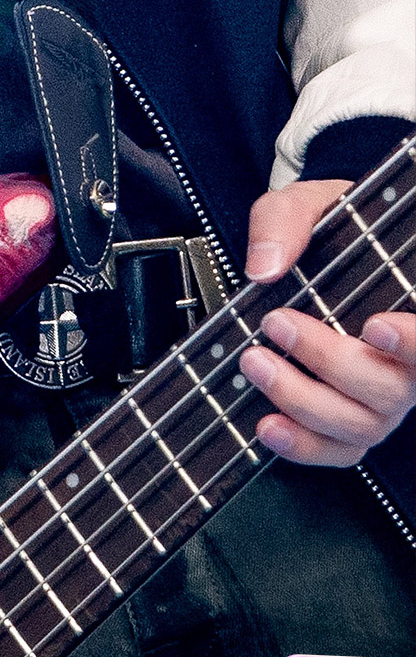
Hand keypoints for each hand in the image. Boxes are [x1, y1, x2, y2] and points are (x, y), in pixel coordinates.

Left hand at [239, 177, 415, 464]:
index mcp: (409, 306)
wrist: (317, 253)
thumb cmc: (328, 230)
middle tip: (276, 324)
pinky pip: (339, 451)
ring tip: (256, 362)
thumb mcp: (308, 205)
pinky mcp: (350, 419)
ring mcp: (381, 397)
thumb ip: (287, 222)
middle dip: (328, 360)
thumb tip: (265, 266)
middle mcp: (406, 362)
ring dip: (303, 401)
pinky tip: (268, 426)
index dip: (412, 343)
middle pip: (389, 389)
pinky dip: (303, 446)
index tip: (375, 326)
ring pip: (362, 426)